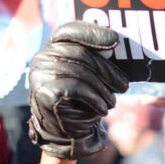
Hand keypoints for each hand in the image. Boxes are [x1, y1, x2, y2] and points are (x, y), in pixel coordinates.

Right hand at [28, 21, 128, 159]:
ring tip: (112, 102)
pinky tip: (102, 109)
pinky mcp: (45, 92)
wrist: (69, 132)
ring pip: (81, 72)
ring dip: (103, 89)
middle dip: (107, 70)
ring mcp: (41, 75)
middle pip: (81, 53)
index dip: (92, 32)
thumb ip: (98, 58)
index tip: (116, 41)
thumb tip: (118, 43)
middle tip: (124, 86)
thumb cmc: (84, 100)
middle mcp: (43, 58)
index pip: (70, 31)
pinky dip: (94, 99)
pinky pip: (76, 88)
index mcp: (52, 48)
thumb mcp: (93, 75)